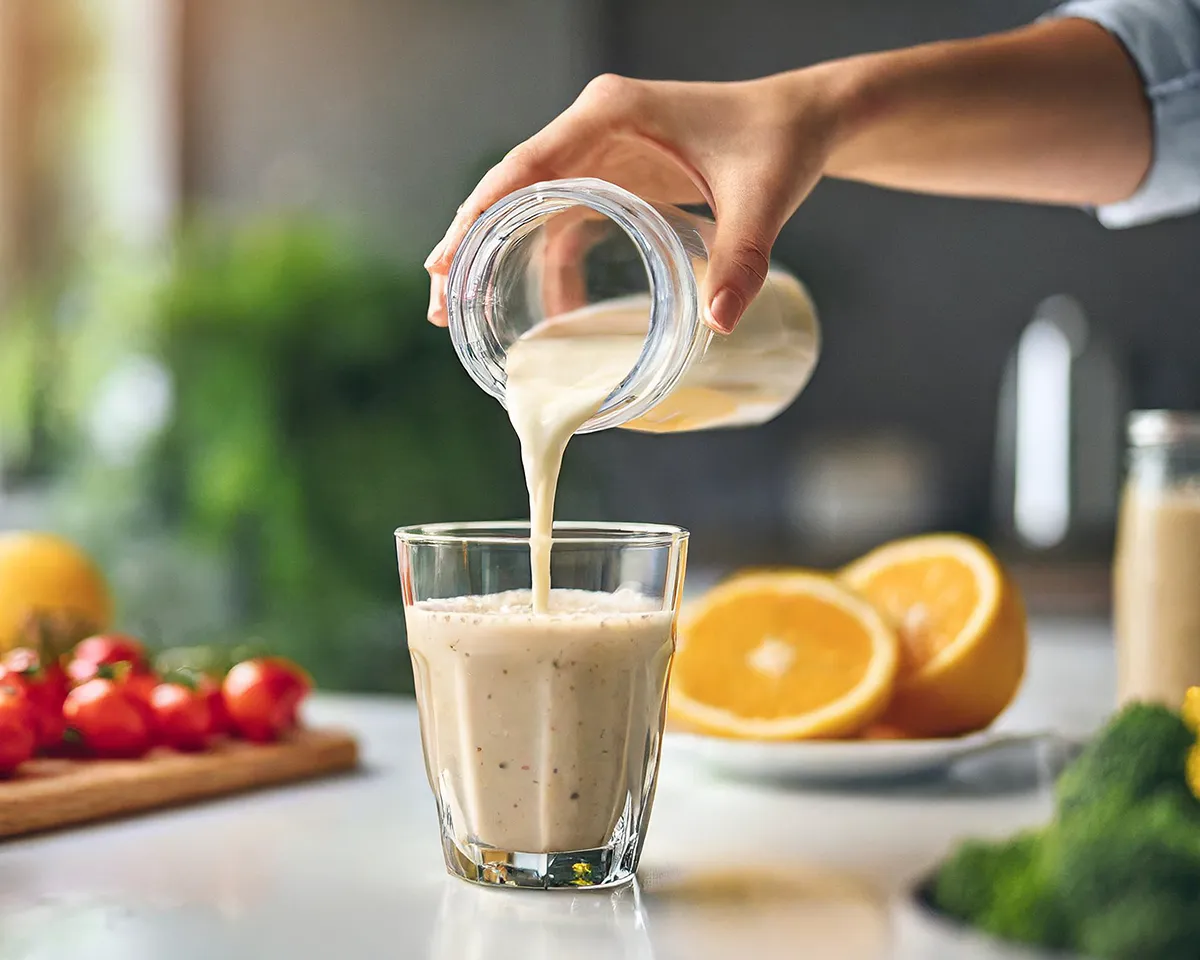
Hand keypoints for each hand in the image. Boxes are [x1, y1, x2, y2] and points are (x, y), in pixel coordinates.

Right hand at [424, 71, 841, 331]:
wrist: (801, 122)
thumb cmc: (778, 144)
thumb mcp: (762, 199)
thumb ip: (741, 258)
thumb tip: (716, 325)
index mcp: (612, 115)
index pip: (529, 164)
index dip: (482, 213)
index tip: (446, 261)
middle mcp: (594, 128)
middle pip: (511, 187)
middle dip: (471, 244)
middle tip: (442, 305)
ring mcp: (599, 152)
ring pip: (526, 205)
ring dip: (496, 254)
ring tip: (464, 311)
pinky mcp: (613, 176)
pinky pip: (562, 220)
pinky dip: (545, 261)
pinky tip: (545, 309)